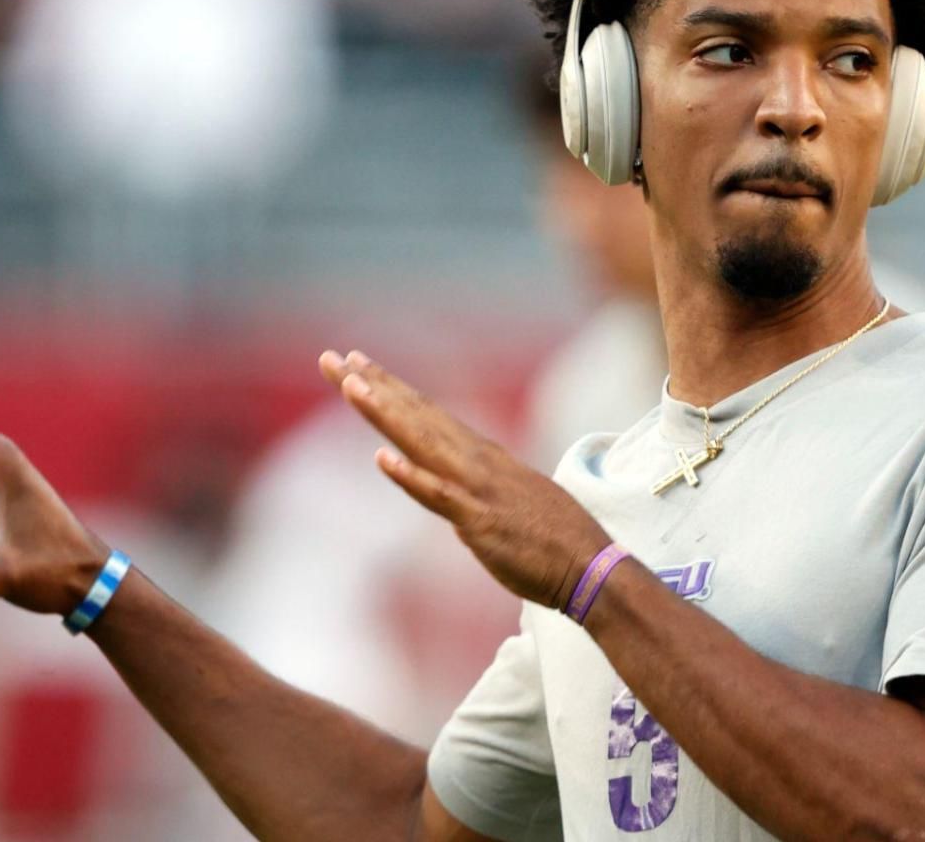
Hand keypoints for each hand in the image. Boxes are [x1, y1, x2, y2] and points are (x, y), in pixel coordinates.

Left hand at [319, 350, 611, 611]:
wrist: (591, 565)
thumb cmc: (552, 538)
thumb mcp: (507, 500)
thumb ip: (476, 488)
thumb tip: (453, 490)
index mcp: (479, 456)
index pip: (424, 413)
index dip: (389, 388)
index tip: (355, 364)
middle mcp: (474, 461)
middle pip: (414, 416)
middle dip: (372, 386)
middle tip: (332, 358)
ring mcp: (477, 488)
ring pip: (421, 443)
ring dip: (385, 413)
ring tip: (351, 386)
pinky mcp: (480, 521)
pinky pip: (440, 496)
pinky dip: (411, 477)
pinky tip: (382, 460)